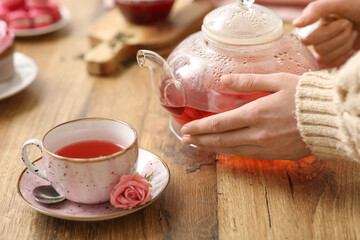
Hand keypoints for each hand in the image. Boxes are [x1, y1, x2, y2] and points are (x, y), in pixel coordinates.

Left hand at [181, 73, 311, 159]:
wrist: (329, 119)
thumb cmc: (304, 96)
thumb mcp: (276, 81)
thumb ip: (248, 82)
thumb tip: (224, 80)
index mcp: (256, 114)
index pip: (219, 123)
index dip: (200, 127)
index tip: (186, 128)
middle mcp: (256, 134)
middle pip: (221, 140)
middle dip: (200, 140)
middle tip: (185, 139)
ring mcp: (265, 148)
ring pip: (231, 151)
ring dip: (211, 148)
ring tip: (197, 146)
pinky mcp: (273, 155)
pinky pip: (245, 156)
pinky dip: (230, 154)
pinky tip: (222, 151)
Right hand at [293, 0, 359, 67]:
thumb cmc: (356, 5)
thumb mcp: (337, 3)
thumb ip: (316, 10)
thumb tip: (295, 24)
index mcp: (312, 25)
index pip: (308, 40)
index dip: (328, 32)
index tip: (342, 20)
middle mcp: (315, 39)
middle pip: (319, 50)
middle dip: (340, 37)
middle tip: (349, 25)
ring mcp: (324, 50)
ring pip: (325, 59)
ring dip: (344, 44)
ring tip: (352, 33)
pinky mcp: (333, 59)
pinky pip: (331, 65)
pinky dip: (345, 55)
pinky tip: (351, 45)